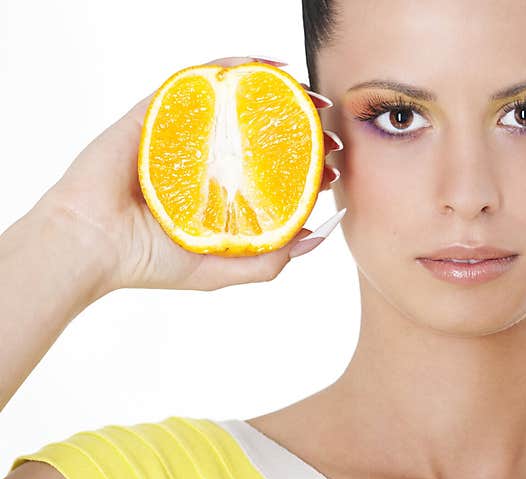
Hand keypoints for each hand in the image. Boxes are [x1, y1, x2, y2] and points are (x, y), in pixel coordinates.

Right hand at [36, 56, 343, 293]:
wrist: (93, 246)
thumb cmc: (152, 262)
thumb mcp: (225, 269)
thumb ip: (273, 258)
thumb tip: (321, 234)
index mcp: (221, 192)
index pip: (274, 171)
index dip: (310, 164)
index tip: (336, 165)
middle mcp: (206, 159)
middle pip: (261, 131)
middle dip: (301, 127)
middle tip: (330, 129)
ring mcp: (183, 132)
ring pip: (236, 101)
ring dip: (276, 92)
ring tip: (308, 95)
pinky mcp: (159, 110)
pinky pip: (200, 80)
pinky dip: (234, 67)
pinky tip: (267, 66)